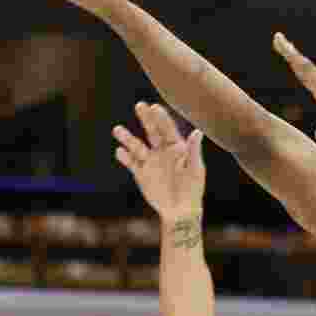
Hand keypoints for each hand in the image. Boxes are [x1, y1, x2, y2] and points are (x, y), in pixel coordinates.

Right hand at [114, 102, 205, 219]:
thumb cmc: (192, 189)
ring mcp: (150, 161)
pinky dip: (124, 157)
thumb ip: (193, 150)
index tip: (155, 107)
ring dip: (127, 138)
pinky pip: (131, 163)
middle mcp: (162, 151)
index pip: (168, 129)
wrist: (180, 210)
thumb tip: (197, 131)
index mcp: (177, 147)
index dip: (162, 118)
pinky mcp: (141, 173)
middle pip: (152, 131)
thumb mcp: (194, 169)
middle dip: (146, 119)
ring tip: (117, 129)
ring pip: (137, 146)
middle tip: (140, 105)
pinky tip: (119, 151)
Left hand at [272, 33, 315, 149]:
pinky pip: (308, 71)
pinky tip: (289, 52)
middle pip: (302, 65)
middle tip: (277, 38)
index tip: (286, 54)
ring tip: (278, 39)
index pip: (305, 76)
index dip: (295, 65)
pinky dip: (298, 60)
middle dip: (290, 52)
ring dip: (291, 52)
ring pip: (303, 64)